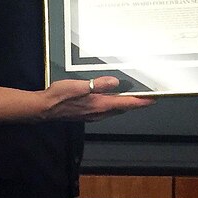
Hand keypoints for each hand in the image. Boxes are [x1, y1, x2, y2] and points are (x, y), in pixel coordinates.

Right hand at [39, 76, 154, 121]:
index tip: (153, 99)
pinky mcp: (88, 114)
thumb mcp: (80, 86)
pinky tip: (112, 99)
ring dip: (125, 104)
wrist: (44, 108)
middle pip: (123, 108)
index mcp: (100, 105)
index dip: (141, 101)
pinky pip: (107, 110)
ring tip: (134, 97)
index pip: (126, 103)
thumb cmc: (60, 96)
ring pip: (115, 110)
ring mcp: (93, 115)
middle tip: (147, 97)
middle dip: (136, 103)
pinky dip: (115, 104)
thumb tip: (115, 82)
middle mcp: (99, 112)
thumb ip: (98, 84)